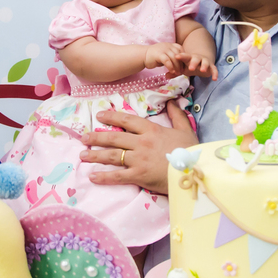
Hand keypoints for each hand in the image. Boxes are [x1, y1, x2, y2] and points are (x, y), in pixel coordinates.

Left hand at [80, 101, 197, 194]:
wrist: (194, 170)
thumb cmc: (191, 151)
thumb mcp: (185, 129)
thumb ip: (177, 115)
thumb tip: (172, 101)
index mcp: (151, 130)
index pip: (127, 120)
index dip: (112, 116)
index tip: (99, 115)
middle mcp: (141, 142)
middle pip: (114, 137)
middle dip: (97, 137)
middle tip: (84, 137)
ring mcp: (138, 159)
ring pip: (112, 155)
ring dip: (96, 155)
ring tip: (83, 155)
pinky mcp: (138, 175)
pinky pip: (118, 176)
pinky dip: (104, 177)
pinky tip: (93, 176)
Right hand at [144, 42, 184, 71]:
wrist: (142, 56)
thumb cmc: (154, 57)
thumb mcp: (165, 55)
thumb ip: (172, 58)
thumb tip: (180, 65)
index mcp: (169, 45)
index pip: (180, 49)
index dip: (183, 56)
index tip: (184, 64)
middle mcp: (167, 45)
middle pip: (178, 54)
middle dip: (181, 63)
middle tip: (182, 71)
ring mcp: (163, 49)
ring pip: (174, 58)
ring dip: (177, 66)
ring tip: (177, 73)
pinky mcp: (159, 54)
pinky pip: (167, 61)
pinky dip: (170, 67)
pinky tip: (172, 72)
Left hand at [171, 51, 217, 79]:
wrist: (203, 61)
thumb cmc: (191, 65)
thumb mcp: (183, 68)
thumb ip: (175, 72)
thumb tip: (166, 76)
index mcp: (189, 58)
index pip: (185, 56)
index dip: (181, 56)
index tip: (176, 56)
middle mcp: (197, 59)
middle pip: (195, 59)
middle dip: (193, 63)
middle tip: (190, 68)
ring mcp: (205, 62)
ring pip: (205, 63)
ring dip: (204, 66)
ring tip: (202, 70)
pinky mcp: (212, 67)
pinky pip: (214, 70)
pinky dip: (215, 74)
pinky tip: (214, 79)